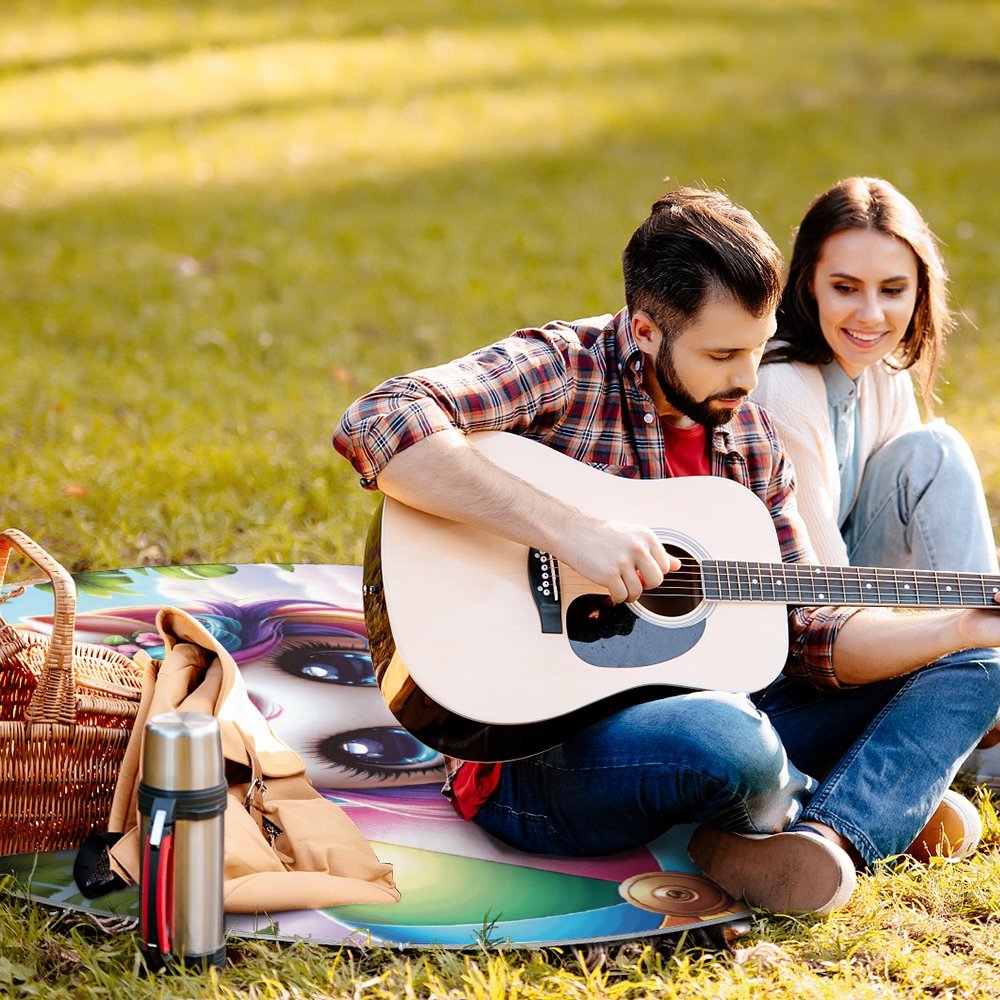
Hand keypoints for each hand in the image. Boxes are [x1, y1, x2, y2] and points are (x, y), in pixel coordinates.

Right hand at [555, 516, 680, 603]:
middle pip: (656, 581)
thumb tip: (677, 565)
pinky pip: (622, 596)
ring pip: (638, 591)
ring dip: (629, 594)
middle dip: (645, 585)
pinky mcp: (609, 574)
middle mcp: (637, 547)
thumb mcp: (632, 536)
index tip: (642, 572)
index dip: (653, 573)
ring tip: (620, 586)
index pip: (665, 566)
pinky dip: (617, 598)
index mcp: (646, 536)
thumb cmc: (601, 536)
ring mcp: (623, 561)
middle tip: (633, 581)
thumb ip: (655, 551)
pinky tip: (611, 590)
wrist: (573, 533)